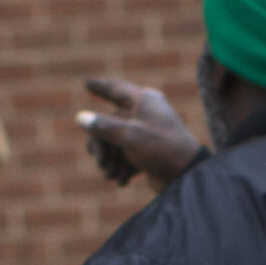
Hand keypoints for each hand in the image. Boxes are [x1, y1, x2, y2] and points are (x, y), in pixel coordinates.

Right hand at [74, 76, 203, 191]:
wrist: (185, 177)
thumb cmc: (160, 149)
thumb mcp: (128, 135)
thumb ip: (103, 126)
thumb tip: (80, 118)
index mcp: (144, 100)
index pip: (116, 89)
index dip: (100, 86)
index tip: (87, 83)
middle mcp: (145, 114)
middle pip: (109, 123)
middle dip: (100, 144)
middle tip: (99, 160)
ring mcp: (146, 134)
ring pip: (115, 143)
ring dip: (109, 160)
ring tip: (109, 174)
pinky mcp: (148, 154)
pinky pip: (125, 158)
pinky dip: (121, 169)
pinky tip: (121, 181)